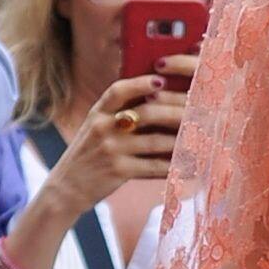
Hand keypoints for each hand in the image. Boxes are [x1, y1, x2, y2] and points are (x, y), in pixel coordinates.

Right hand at [45, 74, 183, 215]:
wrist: (67, 188)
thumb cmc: (88, 154)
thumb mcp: (95, 127)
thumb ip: (117, 113)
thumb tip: (155, 97)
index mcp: (98, 113)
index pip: (118, 90)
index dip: (141, 83)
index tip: (162, 81)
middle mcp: (103, 128)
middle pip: (147, 113)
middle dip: (176, 112)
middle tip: (197, 111)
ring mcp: (112, 150)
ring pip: (156, 141)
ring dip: (181, 140)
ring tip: (200, 136)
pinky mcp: (119, 171)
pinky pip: (154, 166)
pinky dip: (173, 165)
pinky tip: (187, 163)